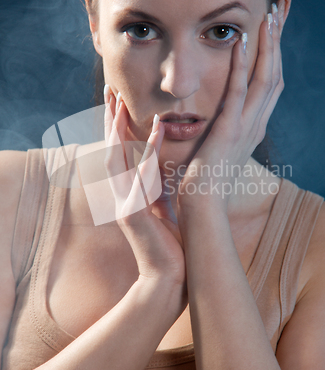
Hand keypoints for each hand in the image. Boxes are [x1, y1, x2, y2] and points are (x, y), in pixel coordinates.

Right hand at [103, 88, 185, 295]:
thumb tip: (159, 168)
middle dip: (108, 122)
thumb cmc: (169, 246)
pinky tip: (156, 128)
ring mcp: (123, 204)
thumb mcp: (161, 210)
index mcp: (127, 195)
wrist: (170, 278)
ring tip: (119, 101)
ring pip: (115, 160)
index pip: (118, 156)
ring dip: (117, 129)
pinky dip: (148, 151)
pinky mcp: (133, 214)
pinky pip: (141, 176)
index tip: (117, 104)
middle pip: (109, 151)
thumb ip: (155, 188)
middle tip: (109, 91)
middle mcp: (120, 197)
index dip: (115, 130)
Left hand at [177, 6, 282, 211]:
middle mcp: (256, 122)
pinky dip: (242, 66)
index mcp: (254, 124)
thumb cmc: (208, 177)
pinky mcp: (230, 130)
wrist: (203, 204)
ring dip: (268, 44)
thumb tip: (225, 114)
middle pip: (276, 71)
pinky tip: (242, 41)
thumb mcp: (222, 146)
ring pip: (265, 77)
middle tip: (281, 5)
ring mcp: (246, 126)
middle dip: (279, 37)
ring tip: (270, 13)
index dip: (275, 50)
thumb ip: (227, 127)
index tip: (274, 23)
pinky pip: (238, 92)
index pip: (271, 80)